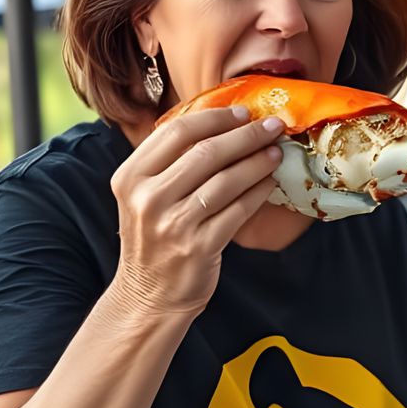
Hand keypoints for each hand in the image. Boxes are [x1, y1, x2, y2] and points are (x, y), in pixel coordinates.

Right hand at [110, 106, 284, 316]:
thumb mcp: (145, 196)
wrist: (148, 296)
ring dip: (257, 162)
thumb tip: (223, 124)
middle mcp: (148, 198)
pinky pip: (238, 211)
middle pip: (206, 152)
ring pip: (226, 180)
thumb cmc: (155, 238)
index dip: (215, 117)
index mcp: (130, 177)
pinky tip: (270, 183)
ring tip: (276, 152)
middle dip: (245, 135)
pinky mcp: (198, 247)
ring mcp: (173, 224)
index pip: (176, 132)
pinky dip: (258, 193)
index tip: (242, 112)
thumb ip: (170, 163)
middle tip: (272, 126)